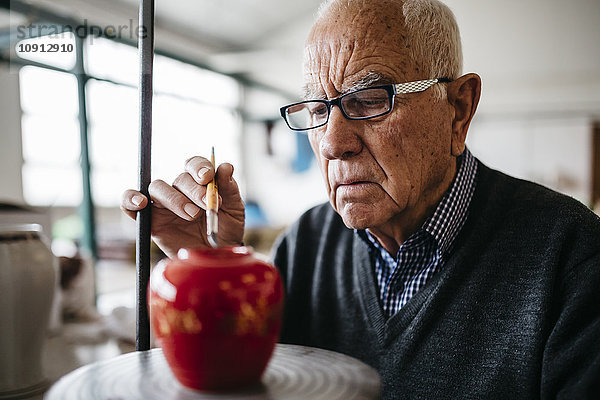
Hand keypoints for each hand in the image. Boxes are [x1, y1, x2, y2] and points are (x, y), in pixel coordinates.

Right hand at [121, 157, 244, 257]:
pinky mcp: (151, 221)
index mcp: (200, 183)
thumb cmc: (226, 231)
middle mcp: (180, 190)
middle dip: (193, 190)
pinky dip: (130, 200)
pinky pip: (130, 205)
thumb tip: (226, 166)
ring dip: (174, 198)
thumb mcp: (234, 210)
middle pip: (179, 178)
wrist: (216, 256)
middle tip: (206, 205)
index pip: (194, 164)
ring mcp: (163, 205)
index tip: (207, 177)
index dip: (199, 166)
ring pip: (157, 187)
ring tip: (191, 214)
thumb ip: (230, 189)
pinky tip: (140, 203)